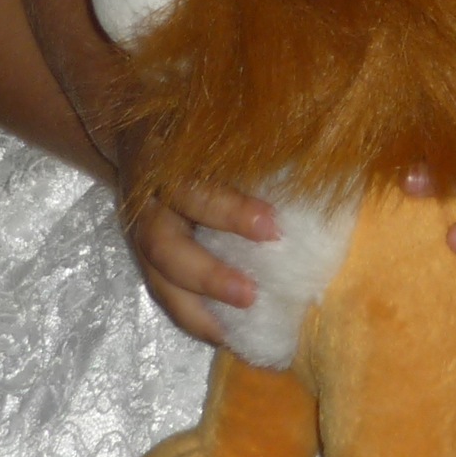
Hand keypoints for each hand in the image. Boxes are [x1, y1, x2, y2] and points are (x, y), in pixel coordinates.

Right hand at [114, 130, 277, 344]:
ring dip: (198, 308)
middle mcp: (149, 203)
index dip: (231, 211)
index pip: (195, 190)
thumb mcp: (216, 121)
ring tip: (235, 332)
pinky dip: (193, 316)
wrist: (137, 132)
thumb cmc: (194, 124)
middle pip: (165, 245)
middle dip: (208, 274)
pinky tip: (225, 335)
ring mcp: (141, 233)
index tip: (273, 228)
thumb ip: (254, 144)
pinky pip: (163, 293)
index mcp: (168, 163)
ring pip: (158, 279)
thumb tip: (318, 153)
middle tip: (251, 294)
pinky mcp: (143, 257)